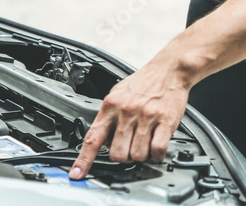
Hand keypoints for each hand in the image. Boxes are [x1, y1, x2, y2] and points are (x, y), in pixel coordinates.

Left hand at [69, 51, 189, 179]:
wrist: (169, 70)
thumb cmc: (143, 83)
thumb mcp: (117, 94)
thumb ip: (109, 117)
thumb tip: (102, 141)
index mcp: (110, 105)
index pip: (93, 138)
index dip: (83, 160)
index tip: (76, 175)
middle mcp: (126, 111)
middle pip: (117, 153)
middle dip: (123, 156)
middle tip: (129, 147)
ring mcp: (146, 116)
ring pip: (137, 155)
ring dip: (141, 155)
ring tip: (145, 142)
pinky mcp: (165, 121)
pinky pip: (157, 150)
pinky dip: (157, 155)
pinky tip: (156, 147)